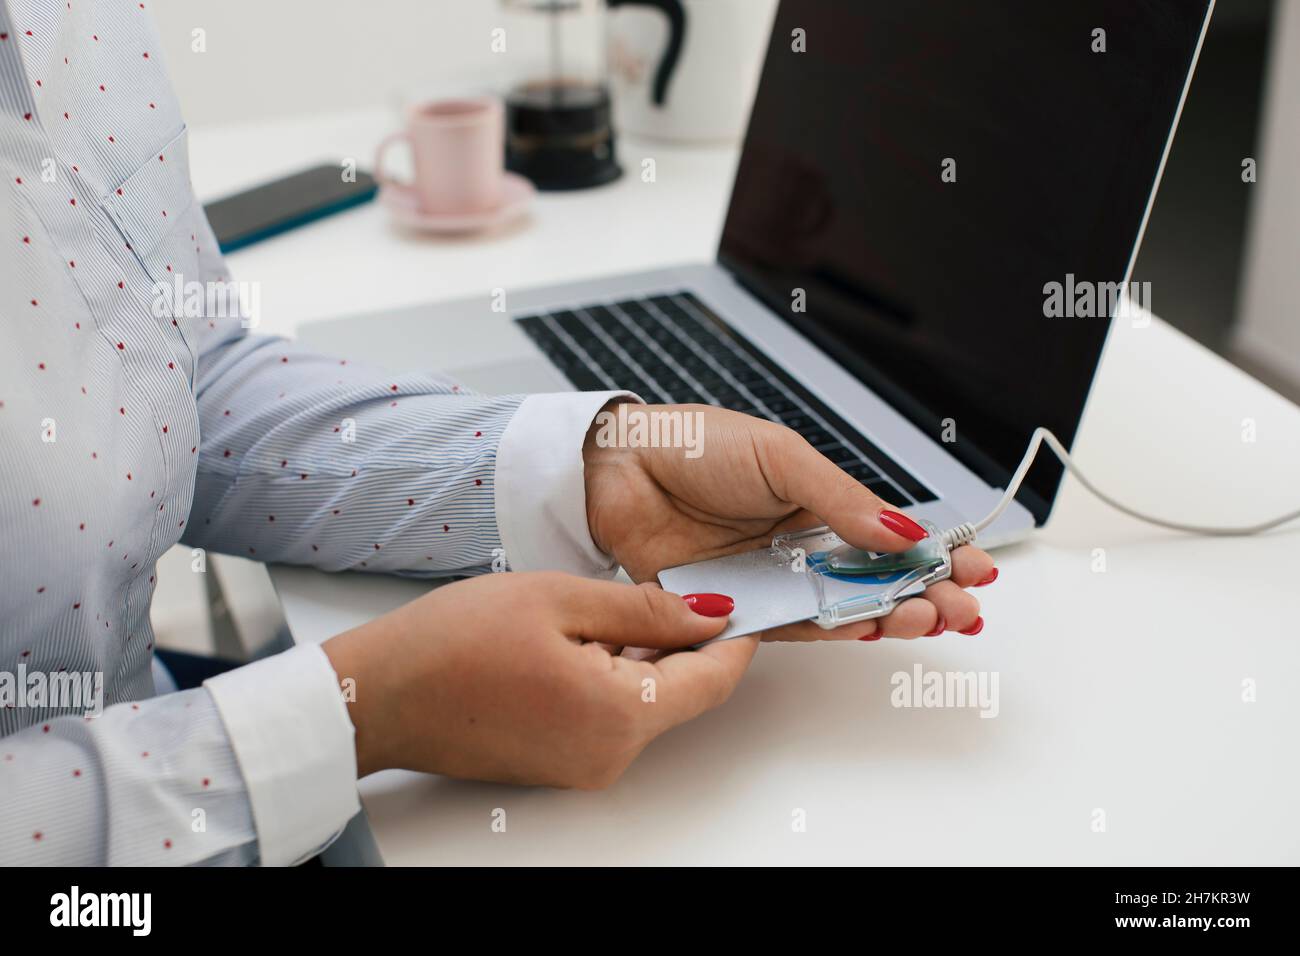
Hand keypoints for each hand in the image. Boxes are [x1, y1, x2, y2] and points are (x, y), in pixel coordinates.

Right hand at [322, 572, 757, 785]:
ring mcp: (583, 766)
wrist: (380, 694)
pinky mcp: (560, 765)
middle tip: (670, 586)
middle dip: (685, 641)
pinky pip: (610, 717)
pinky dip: (612, 677)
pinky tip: (577, 640)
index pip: (712, 681)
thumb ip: (645, 610)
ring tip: (603, 607)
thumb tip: (710, 613)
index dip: (735, 638)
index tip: (744, 601)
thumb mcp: (560, 599)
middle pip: (681, 693)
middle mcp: (609, 755)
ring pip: (644, 702)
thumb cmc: (452, 644)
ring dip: (643, 656)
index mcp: (618, 715)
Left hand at [583, 403, 996, 640]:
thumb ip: (840, 500)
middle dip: (924, 596)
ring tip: (925, 619)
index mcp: (818, 504)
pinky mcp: (736, 607)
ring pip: (842, 610)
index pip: (890, 538)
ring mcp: (771, 580)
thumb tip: (903, 531)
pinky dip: (833, 632)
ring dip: (889, 617)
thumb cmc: (696, 446)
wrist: (619, 467)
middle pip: (876, 582)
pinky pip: (790, 628)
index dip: (935, 557)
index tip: (977, 571)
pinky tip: (871, 629)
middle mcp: (799, 547)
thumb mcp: (781, 457)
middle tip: (959, 608)